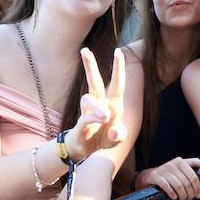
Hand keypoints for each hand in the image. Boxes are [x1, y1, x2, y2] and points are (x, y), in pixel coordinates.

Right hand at [63, 48, 126, 162]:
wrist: (87, 150)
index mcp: (112, 104)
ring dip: (97, 107)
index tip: (117, 51)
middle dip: (90, 66)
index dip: (117, 68)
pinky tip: (100, 121)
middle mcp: (100, 104)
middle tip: (84, 50)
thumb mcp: (117, 139)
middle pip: (94, 81)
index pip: (116, 83)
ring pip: (89, 100)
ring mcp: (89, 112)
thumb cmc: (103, 138)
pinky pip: (85, 117)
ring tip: (105, 116)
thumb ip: (119, 134)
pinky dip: (93, 118)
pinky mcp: (81, 124)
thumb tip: (114, 130)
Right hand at [134, 157, 199, 199]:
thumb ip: (193, 164)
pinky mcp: (156, 176)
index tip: (199, 194)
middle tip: (190, 199)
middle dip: (190, 193)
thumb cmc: (169, 172)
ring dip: (182, 195)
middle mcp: (172, 164)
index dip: (197, 187)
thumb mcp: (181, 166)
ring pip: (178, 186)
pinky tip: (174, 197)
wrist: (151, 175)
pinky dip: (172, 193)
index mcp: (181, 162)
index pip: (193, 176)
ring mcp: (164, 170)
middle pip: (186, 182)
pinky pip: (166, 186)